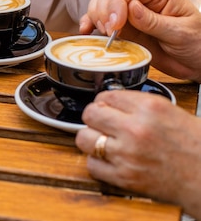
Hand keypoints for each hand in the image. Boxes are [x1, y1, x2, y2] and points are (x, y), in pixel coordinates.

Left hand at [76, 90, 200, 218]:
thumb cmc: (195, 144)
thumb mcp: (169, 111)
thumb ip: (138, 104)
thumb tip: (111, 100)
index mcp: (148, 108)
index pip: (106, 96)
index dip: (104, 101)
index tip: (106, 107)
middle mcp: (135, 129)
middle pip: (90, 114)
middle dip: (94, 118)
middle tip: (101, 123)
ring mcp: (127, 154)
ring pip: (84, 138)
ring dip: (91, 139)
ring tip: (103, 141)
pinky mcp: (124, 177)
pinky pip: (92, 165)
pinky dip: (97, 162)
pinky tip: (109, 160)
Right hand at [78, 0, 200, 80]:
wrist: (197, 63)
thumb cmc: (197, 44)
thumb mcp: (180, 33)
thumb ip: (154, 21)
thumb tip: (131, 7)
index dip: (117, 1)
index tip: (116, 23)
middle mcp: (142, 0)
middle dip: (104, 9)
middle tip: (110, 30)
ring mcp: (130, 14)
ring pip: (101, 2)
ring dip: (95, 15)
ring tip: (105, 33)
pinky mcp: (122, 28)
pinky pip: (100, 20)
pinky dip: (89, 23)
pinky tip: (86, 31)